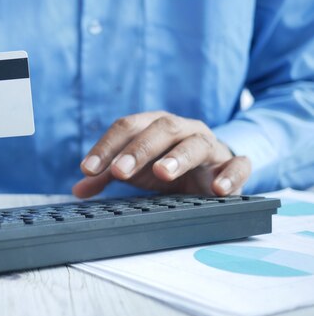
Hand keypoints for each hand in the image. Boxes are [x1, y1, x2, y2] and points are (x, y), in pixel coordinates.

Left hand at [72, 111, 250, 197]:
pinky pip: (237, 165)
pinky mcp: (232, 164)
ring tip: (163, 174)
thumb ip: (107, 176)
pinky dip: (230, 175)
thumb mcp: (135, 170)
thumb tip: (78, 190)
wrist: (209, 169)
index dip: (106, 147)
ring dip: (178, 158)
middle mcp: (182, 128)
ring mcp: (209, 144)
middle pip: (160, 130)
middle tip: (119, 172)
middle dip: (137, 150)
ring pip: (195, 143)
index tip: (87, 169)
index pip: (126, 127)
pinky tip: (219, 190)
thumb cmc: (166, 164)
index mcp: (154, 124)